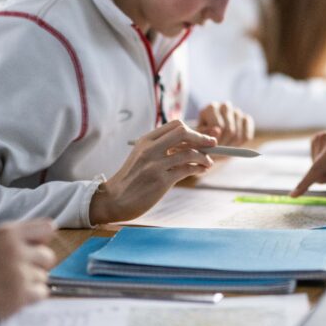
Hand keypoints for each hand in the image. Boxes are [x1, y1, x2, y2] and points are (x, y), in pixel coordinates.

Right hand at [0, 220, 55, 320]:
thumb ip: (11, 238)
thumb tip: (40, 237)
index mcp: (7, 234)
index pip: (47, 228)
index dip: (41, 239)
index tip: (33, 247)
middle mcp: (16, 251)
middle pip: (48, 255)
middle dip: (36, 264)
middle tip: (18, 271)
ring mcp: (20, 274)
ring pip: (43, 276)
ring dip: (31, 282)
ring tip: (10, 285)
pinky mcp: (20, 296)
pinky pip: (41, 293)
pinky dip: (31, 297)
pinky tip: (13, 296)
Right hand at [90, 120, 216, 223]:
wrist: (113, 199)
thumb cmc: (131, 178)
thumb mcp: (141, 156)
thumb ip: (161, 147)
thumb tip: (191, 141)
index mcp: (146, 140)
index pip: (176, 125)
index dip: (193, 130)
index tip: (203, 137)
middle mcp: (150, 149)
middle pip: (184, 133)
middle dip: (202, 138)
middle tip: (213, 144)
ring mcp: (155, 165)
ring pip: (189, 152)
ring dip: (204, 157)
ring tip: (208, 162)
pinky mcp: (160, 181)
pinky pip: (187, 169)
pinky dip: (198, 168)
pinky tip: (201, 170)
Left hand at [194, 102, 254, 145]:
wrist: (214, 140)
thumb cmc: (203, 137)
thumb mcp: (199, 136)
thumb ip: (205, 134)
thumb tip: (217, 131)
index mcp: (211, 108)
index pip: (218, 125)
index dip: (216, 139)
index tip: (212, 148)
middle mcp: (225, 106)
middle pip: (229, 129)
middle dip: (224, 144)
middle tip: (218, 152)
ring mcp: (237, 112)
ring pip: (238, 134)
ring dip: (231, 146)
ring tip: (223, 149)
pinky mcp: (247, 120)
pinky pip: (247, 135)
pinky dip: (241, 144)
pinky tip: (233, 145)